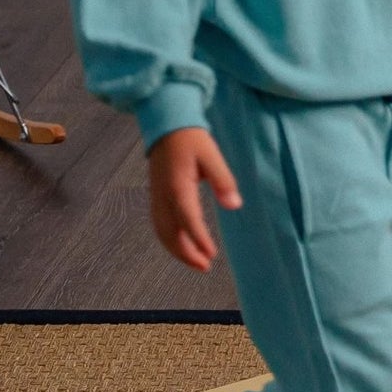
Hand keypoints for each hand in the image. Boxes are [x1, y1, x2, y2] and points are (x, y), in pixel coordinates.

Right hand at [148, 127, 241, 271]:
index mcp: (177, 185)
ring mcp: (156, 197)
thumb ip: (223, 181)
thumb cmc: (191, 139)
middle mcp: (162, 196)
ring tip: (198, 262)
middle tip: (206, 266)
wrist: (166, 125)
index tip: (211, 255)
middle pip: (170, 232)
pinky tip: (185, 247)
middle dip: (186, 253)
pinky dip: (170, 240)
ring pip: (162, 232)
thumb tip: (234, 205)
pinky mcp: (156, 197)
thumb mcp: (212, 155)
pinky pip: (160, 225)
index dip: (198, 238)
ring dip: (177, 250)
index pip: (187, 218)